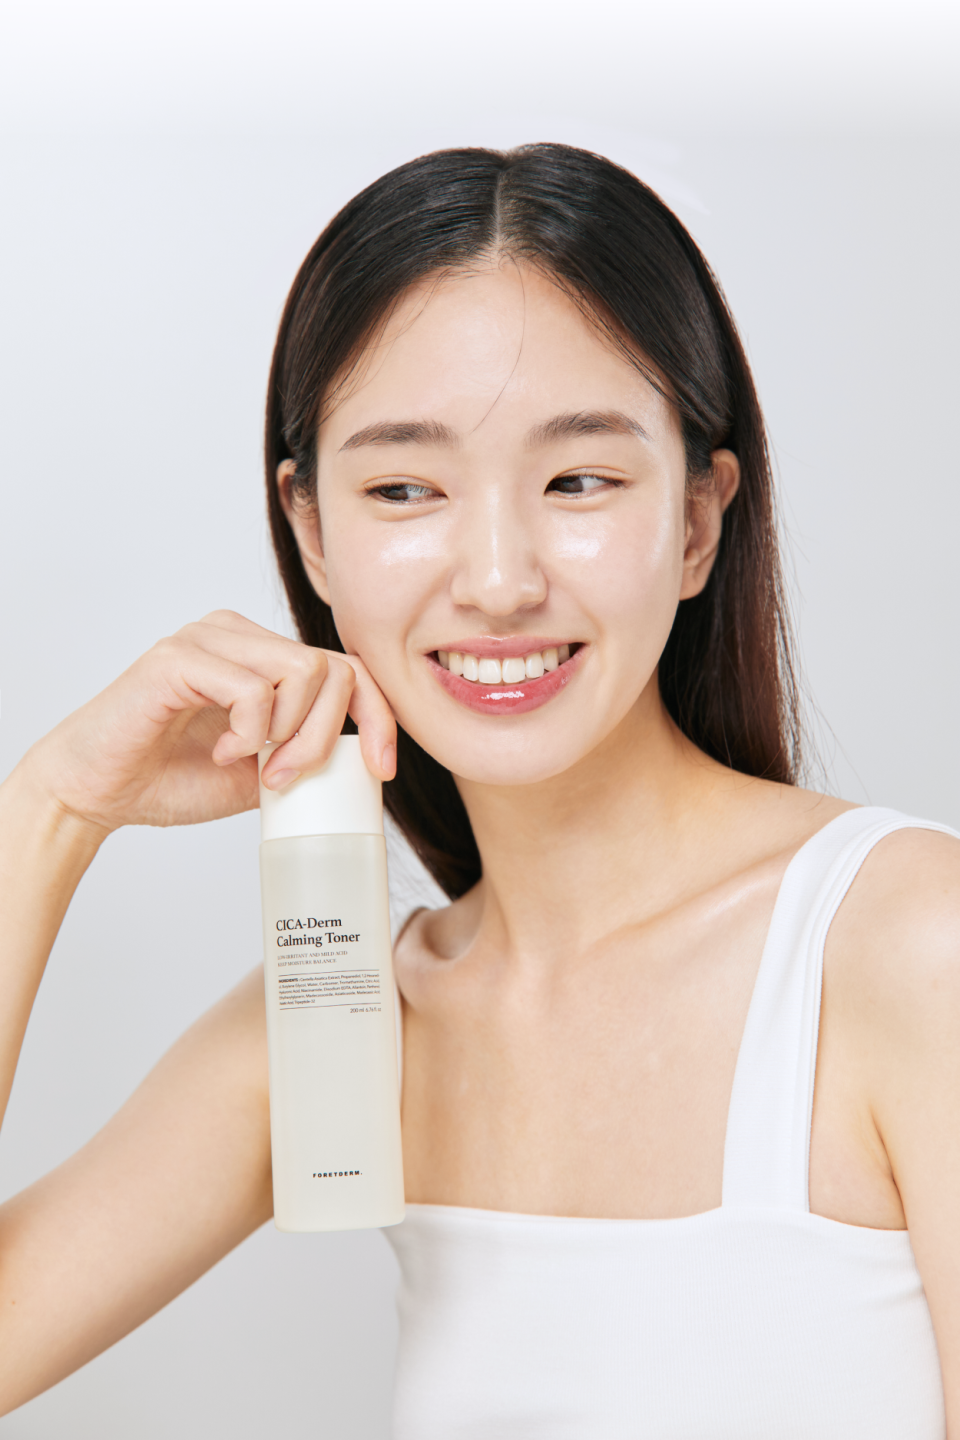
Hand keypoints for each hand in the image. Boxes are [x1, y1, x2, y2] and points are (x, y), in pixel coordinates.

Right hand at [20, 611, 396, 833]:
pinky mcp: (179, 656)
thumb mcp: (261, 771)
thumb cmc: (170, 778)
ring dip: (292, 735)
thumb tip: (361, 760)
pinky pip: (253, 689)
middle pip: (333, 669)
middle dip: (325, 736)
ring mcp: (208, 638)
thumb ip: (304, 752)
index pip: (347, 667)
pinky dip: (249, 733)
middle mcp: (238, 634)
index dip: (378, 717)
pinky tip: (221, 751)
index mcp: (261, 654)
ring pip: (303, 671)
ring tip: (254, 764)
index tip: (380, 769)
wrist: (98, 792)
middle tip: (284, 777)